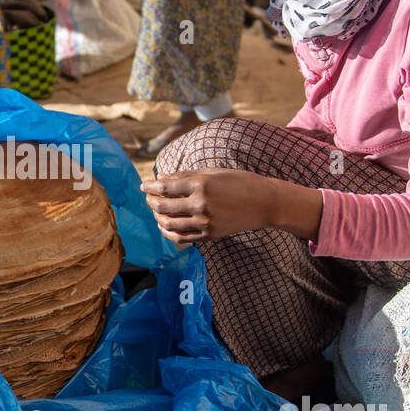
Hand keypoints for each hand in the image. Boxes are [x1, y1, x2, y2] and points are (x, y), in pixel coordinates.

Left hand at [141, 168, 322, 246]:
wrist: (265, 203)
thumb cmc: (240, 182)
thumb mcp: (213, 172)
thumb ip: (186, 176)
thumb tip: (162, 179)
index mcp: (201, 185)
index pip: (165, 187)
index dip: (150, 187)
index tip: (144, 186)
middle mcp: (201, 205)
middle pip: (163, 207)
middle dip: (151, 202)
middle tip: (149, 198)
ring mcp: (205, 222)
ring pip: (169, 224)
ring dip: (157, 218)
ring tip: (156, 211)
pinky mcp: (210, 235)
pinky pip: (182, 237)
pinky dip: (169, 232)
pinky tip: (166, 225)